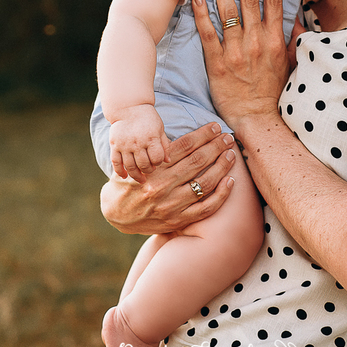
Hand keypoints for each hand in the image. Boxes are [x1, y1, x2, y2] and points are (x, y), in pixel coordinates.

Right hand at [101, 122, 238, 234]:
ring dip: (222, 167)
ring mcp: (172, 205)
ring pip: (206, 183)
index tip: (215, 126)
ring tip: (230, 155)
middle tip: (227, 137)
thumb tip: (182, 136)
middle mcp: (163, 186)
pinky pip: (206, 208)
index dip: (203, 134)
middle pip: (198, 162)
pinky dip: (221, 194)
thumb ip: (157, 152)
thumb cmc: (129, 183)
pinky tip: (230, 181)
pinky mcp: (179, 220)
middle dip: (216, 147)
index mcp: (154, 169)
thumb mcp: (137, 162)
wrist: (116, 215)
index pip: (184, 147)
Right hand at [109, 104, 170, 181]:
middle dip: (148, 170)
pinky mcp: (114, 145)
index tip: (157, 161)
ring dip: (136, 175)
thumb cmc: (148, 118)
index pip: (157, 159)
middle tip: (149, 170)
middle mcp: (137, 143)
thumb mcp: (160, 129)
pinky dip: (119, 171)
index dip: (158, 163)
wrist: (129, 107)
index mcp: (151, 138)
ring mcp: (125, 145)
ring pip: (130, 166)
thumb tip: (168, 161)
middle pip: (144, 165)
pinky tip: (124, 176)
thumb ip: (164, 145)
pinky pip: (116, 162)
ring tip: (140, 178)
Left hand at [192, 0, 291, 138]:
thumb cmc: (273, 92)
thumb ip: (292, 40)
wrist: (258, 119)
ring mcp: (236, 51)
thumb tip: (298, 20)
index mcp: (275, 40)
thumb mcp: (290, 64)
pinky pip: (209, 35)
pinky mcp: (218, 63)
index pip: (274, 2)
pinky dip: (202, 16)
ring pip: (227, 12)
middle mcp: (256, 41)